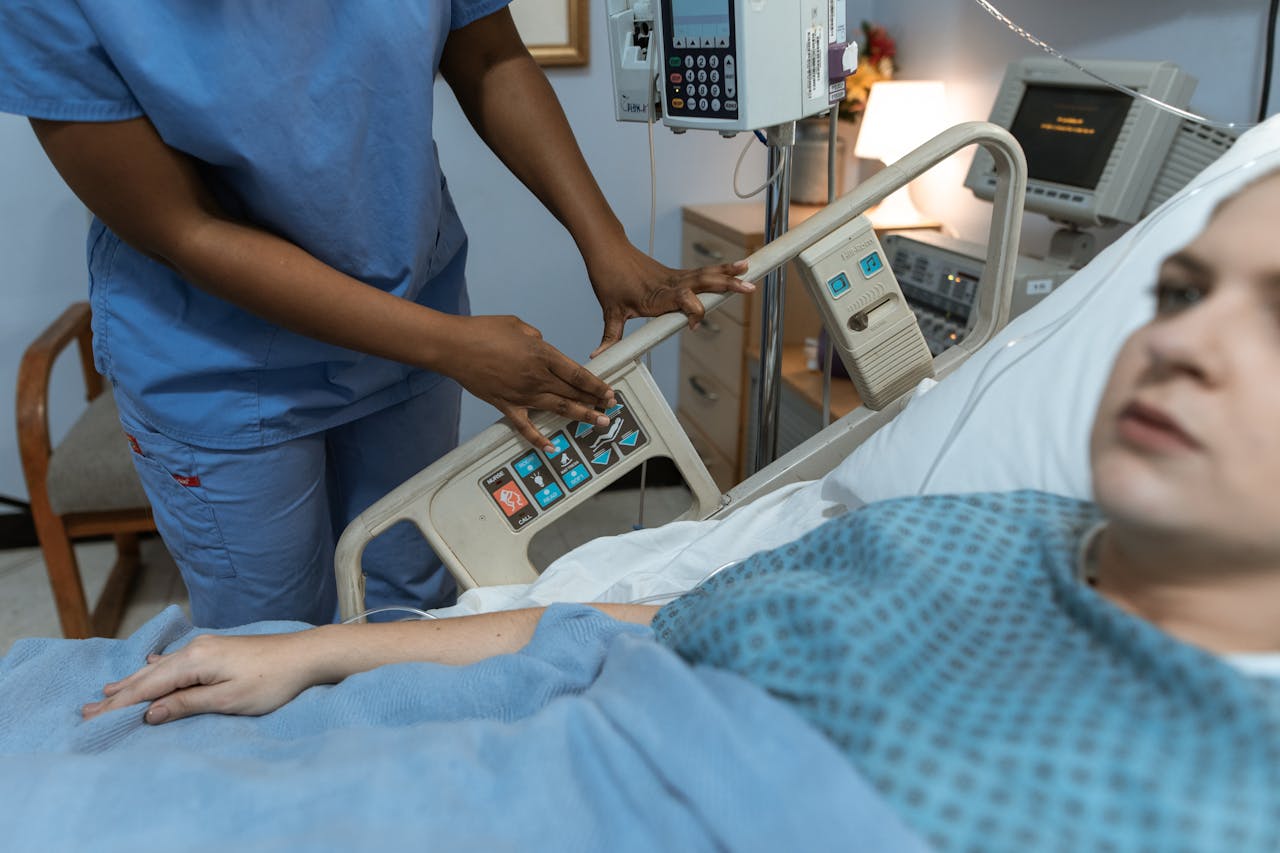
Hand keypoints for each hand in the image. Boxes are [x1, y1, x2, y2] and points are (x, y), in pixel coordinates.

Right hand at [81, 632, 321, 723]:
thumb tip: (149, 712)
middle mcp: (196, 649)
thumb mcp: (230, 699)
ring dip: (135, 681)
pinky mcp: (218, 650)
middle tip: (87, 710)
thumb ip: (188, 704)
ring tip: (107, 692)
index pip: (148, 686)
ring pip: (161, 667)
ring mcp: (207, 647)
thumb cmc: (273, 680)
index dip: (121, 704)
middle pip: (149, 675)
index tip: (94, 719)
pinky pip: (177, 661)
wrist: (306, 655)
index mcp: (196, 660)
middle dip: (119, 694)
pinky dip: (157, 669)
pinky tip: (150, 666)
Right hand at [447, 314, 614, 449]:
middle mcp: (537, 377)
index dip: (597, 385)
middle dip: (595, 402)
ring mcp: (522, 394)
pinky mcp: (505, 405)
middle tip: (610, 410)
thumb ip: (536, 338)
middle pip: (573, 393)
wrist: (454, 346)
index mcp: (543, 354)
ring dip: (581, 417)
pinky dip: (538, 439)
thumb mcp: (518, 326)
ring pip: (559, 409)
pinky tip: (551, 447)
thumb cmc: (483, 331)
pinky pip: (526, 426)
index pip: (578, 374)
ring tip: (598, 423)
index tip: (609, 392)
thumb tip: (543, 347)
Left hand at [588, 246, 752, 356]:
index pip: (682, 300)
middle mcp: (670, 284)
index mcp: (656, 295)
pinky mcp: (677, 274)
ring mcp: (675, 277)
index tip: (693, 326)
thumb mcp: (609, 311)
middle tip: (747, 288)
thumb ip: (609, 336)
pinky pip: (703, 272)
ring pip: (706, 275)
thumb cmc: (608, 279)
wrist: (608, 250)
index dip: (693, 310)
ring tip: (750, 270)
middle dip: (725, 285)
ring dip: (728, 274)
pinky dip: (721, 271)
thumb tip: (597, 359)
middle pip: (702, 283)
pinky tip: (739, 268)